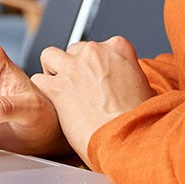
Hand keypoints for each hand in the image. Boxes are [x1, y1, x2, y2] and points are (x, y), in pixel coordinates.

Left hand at [31, 37, 153, 164]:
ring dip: (53, 70)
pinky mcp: (56, 87)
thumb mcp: (146, 89)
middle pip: (74, 50)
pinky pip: (39, 80)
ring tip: (62, 89)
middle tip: (81, 89)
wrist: (128, 137)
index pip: (99, 46)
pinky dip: (44, 91)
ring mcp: (73, 68)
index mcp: (118, 49)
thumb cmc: (139, 119)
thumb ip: (130, 77)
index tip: (97, 78)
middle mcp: (94, 53)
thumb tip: (127, 84)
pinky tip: (53, 102)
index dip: (96, 64)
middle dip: (75, 67)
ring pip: (50, 56)